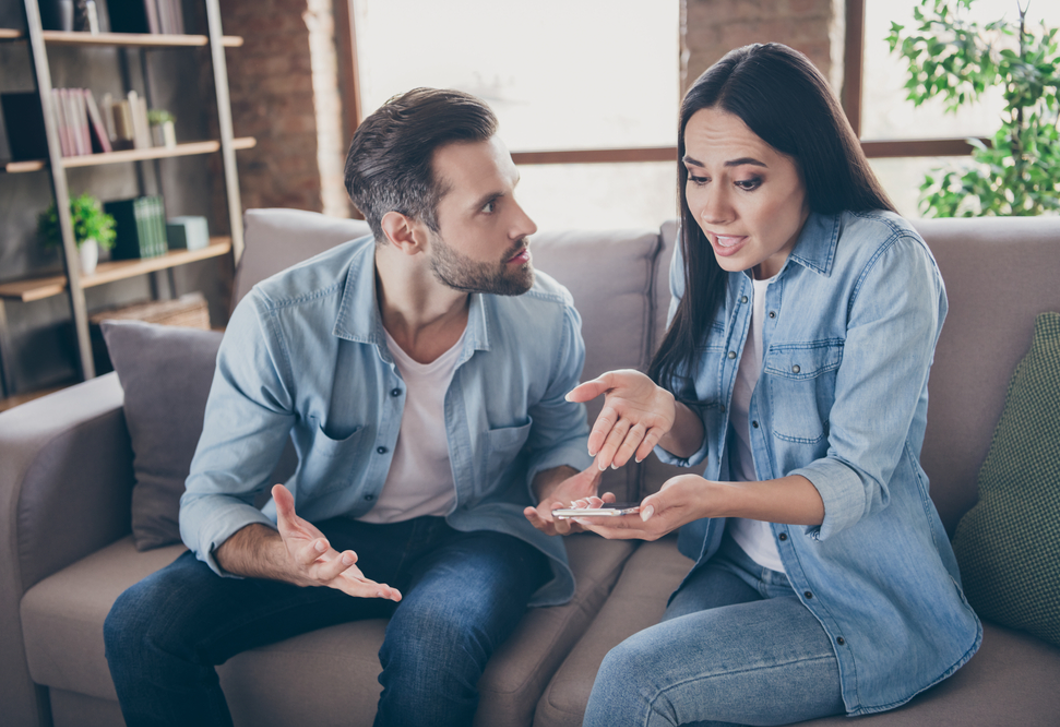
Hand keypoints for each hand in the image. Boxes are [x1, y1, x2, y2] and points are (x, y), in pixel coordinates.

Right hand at [273, 484, 401, 600]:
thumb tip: (276, 486)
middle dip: (339, 566)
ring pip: (350, 588)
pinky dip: (379, 591)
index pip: (306, 555)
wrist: (297, 568)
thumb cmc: (294, 542)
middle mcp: (318, 573)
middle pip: (328, 574)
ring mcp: (335, 579)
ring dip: (368, 591)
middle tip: (352, 554)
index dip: (313, 550)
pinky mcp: (349, 580)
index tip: (321, 542)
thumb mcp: (288, 525)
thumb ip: (285, 507)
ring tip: (387, 591)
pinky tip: (395, 594)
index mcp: (302, 558)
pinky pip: (364, 587)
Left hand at [524, 464, 612, 535]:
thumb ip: (597, 469)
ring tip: (556, 506)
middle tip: (579, 505)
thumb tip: (606, 453)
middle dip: (581, 515)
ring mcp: (562, 526)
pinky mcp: (546, 524)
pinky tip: (528, 510)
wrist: (558, 497)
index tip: (608, 495)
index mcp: (593, 514)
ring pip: (562, 528)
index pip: (603, 512)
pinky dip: (534, 518)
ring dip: (559, 519)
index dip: (606, 506)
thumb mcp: (588, 478)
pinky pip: (540, 525)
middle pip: (583, 524)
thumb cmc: (576, 490)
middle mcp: (579, 524)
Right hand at [566, 370, 675, 470]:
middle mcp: (627, 420)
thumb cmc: (633, 384)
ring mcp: (644, 424)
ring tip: (618, 463)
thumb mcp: (613, 378)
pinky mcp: (659, 426)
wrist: (658, 389)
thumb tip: (569, 396)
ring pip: (634, 438)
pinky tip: (639, 456)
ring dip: (626, 450)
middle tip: (604, 464)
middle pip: (617, 435)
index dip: (598, 436)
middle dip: (611, 448)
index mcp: (614, 409)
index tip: (591, 449)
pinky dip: (647, 446)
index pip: (604, 423)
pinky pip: (653, 436)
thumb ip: (593, 387)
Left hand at [570, 474, 711, 540]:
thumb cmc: (695, 491)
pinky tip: (601, 504)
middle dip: (591, 521)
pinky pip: (622, 524)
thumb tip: (642, 510)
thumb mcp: (678, 491)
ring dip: (597, 519)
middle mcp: (647, 531)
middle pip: (612, 530)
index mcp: (652, 525)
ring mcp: (647, 529)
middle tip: (573, 508)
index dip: (597, 518)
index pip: (618, 524)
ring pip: (615, 529)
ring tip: (582, 505)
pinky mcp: (647, 524)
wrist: (709, 499)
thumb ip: (659, 501)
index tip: (579, 512)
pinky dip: (608, 517)